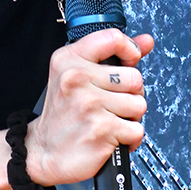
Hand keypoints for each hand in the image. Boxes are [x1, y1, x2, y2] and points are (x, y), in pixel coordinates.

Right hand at [24, 29, 152, 186]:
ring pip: (139, 104)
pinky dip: (129, 138)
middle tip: (111, 102)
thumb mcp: (77, 74)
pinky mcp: (101, 130)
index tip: (128, 62)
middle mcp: (76, 78)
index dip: (130, 51)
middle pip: (135, 77)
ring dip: (130, 117)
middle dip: (130, 93)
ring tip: (109, 119)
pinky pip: (137, 130)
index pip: (113, 38)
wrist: (44, 151)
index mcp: (69, 59)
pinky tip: (111, 136)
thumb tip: (146, 41)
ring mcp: (89, 104)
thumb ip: (114, 55)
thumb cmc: (63, 113)